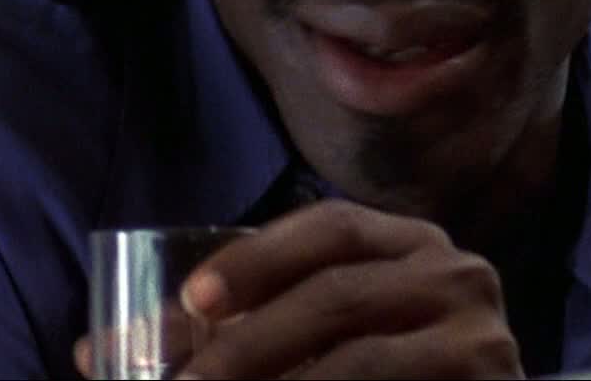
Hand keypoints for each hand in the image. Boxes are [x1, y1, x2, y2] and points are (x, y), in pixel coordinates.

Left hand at [168, 198, 518, 378]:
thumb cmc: (386, 374)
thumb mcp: (317, 339)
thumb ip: (238, 333)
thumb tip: (110, 345)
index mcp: (412, 243)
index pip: (332, 225)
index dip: (259, 256)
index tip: (193, 298)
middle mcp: (456, 274)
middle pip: (338, 293)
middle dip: (249, 344)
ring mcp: (480, 336)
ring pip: (360, 361)